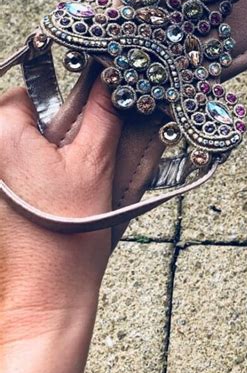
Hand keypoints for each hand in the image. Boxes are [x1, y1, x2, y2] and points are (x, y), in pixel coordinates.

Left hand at [0, 80, 121, 372]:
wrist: (46, 292)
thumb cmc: (64, 236)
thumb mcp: (94, 162)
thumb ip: (103, 112)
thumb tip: (110, 80)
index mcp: (0, 133)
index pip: (32, 92)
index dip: (63, 106)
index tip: (81, 123)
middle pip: (24, 118)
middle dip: (54, 131)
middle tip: (75, 160)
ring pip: (22, 143)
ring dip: (47, 153)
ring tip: (64, 184)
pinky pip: (16, 166)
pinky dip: (36, 172)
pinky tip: (53, 195)